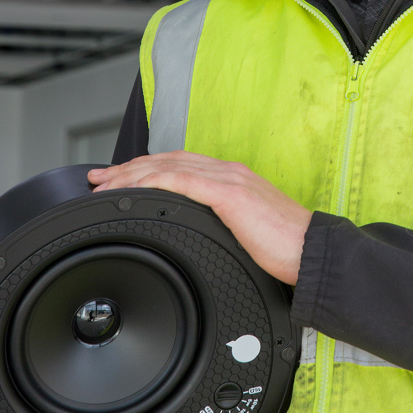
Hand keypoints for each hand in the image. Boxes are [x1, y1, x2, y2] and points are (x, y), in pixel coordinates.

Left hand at [89, 154, 311, 283]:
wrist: (312, 252)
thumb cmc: (286, 250)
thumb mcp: (248, 232)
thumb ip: (223, 225)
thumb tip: (198, 238)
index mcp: (233, 179)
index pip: (181, 164)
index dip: (147, 168)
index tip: (121, 179)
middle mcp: (229, 171)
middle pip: (168, 160)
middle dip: (129, 168)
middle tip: (100, 179)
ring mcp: (229, 179)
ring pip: (169, 166)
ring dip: (132, 174)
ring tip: (106, 185)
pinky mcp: (229, 193)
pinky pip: (181, 180)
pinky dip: (152, 181)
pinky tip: (133, 188)